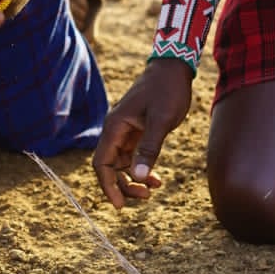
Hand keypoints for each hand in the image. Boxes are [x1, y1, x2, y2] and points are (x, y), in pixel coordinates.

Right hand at [93, 58, 192, 207]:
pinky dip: (142, 169)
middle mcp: (115, 130)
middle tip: (146, 197)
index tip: (120, 205)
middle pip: (109, 167)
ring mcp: (125, 131)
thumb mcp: (161, 121)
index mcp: (115, 127)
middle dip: (124, 185)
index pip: (101, 163)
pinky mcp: (137, 131)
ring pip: (121, 164)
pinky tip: (156, 179)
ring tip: (154, 189)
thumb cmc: (167, 90)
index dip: (107, 186)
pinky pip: (133, 156)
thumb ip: (149, 149)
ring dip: (134, 179)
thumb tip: (139, 178)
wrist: (173, 68)